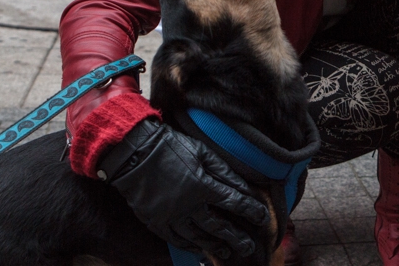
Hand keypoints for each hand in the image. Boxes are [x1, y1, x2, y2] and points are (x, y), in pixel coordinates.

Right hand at [98, 119, 268, 258]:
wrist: (134, 152)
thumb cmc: (171, 147)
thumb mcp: (203, 153)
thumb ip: (225, 172)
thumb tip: (244, 186)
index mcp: (204, 186)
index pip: (235, 203)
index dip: (252, 211)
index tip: (263, 218)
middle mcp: (189, 206)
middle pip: (218, 227)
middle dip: (236, 237)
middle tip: (249, 248)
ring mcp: (171, 216)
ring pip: (197, 236)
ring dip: (214, 245)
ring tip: (227, 252)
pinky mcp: (155, 220)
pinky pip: (175, 239)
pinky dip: (188, 245)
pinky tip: (198, 249)